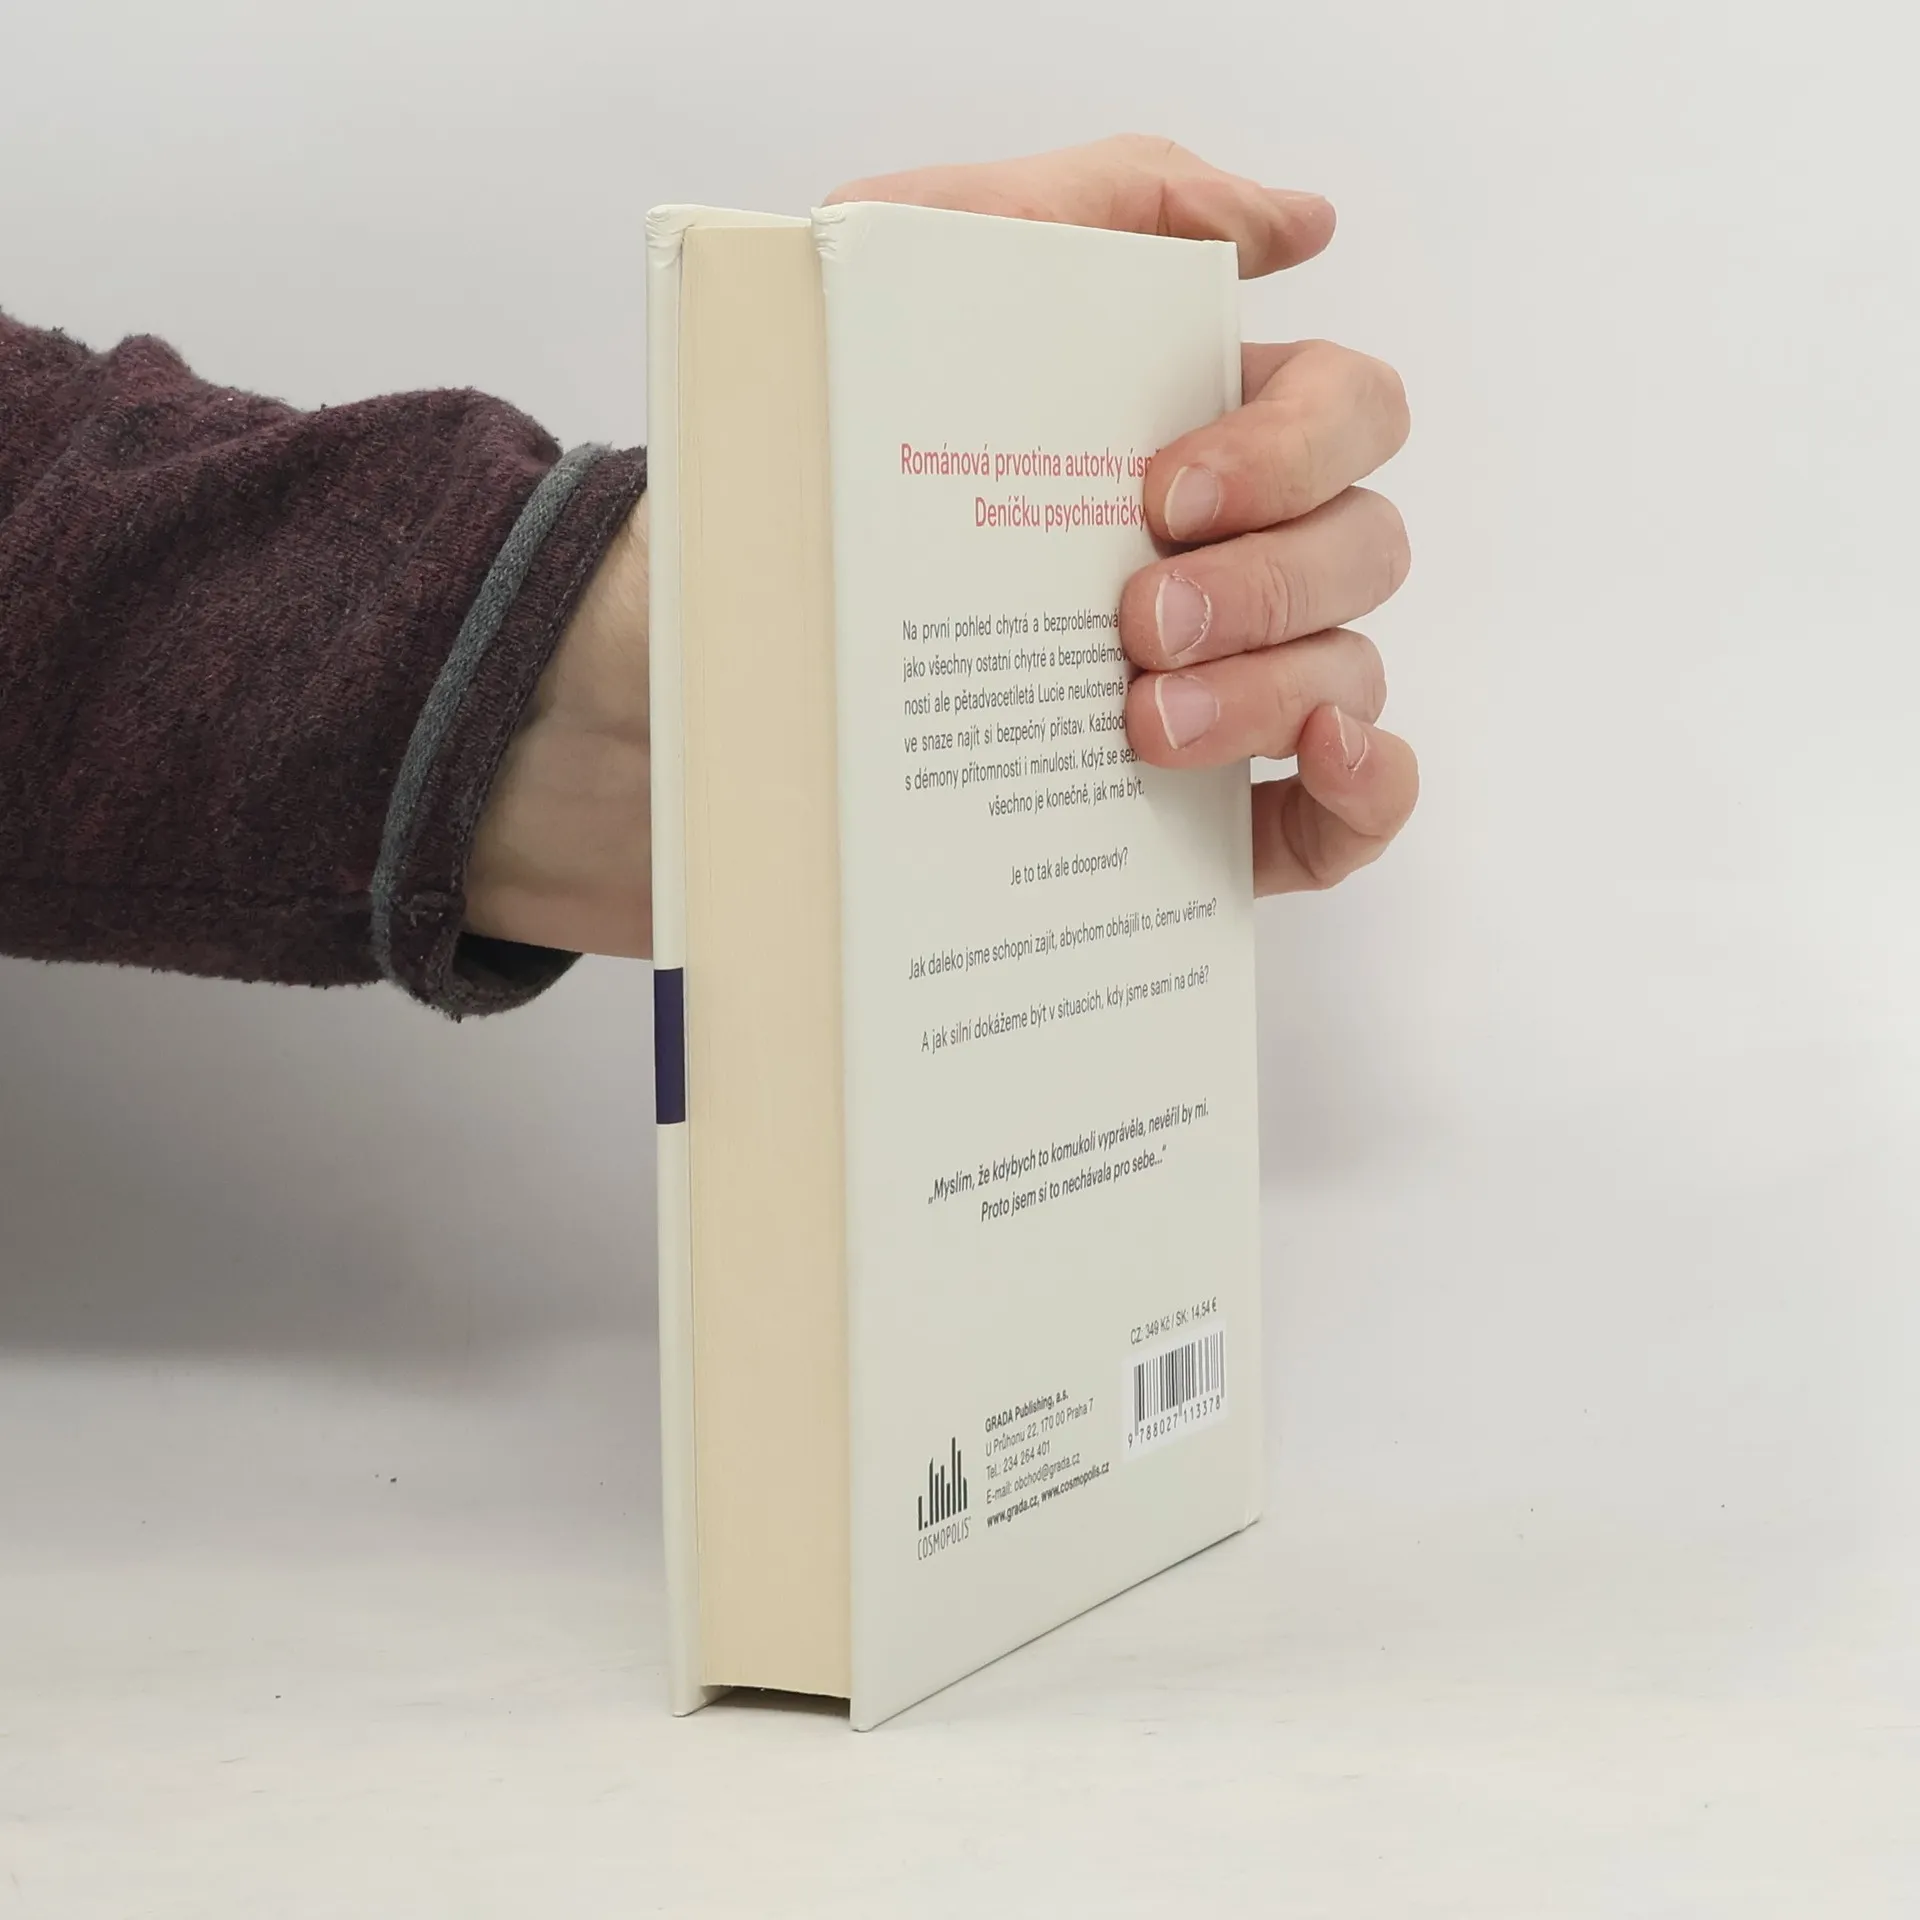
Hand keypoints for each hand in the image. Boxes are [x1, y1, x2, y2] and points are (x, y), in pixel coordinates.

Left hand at [468, 137, 1415, 957]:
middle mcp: (1199, 564)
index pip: (1337, 406)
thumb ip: (1088, 213)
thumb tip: (1297, 220)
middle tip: (1129, 622)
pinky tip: (1325, 764)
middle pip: (1359, 544)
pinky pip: (1341, 818)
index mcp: (1158, 433)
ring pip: (1347, 674)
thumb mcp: (883, 283)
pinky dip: (1373, 790)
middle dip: (1269, 580)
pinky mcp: (1168, 830)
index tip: (1157, 497)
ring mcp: (1195, 697)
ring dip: (1276, 687)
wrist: (627, 693)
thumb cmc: (759, 487)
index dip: (1293, 447)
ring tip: (1137, 726)